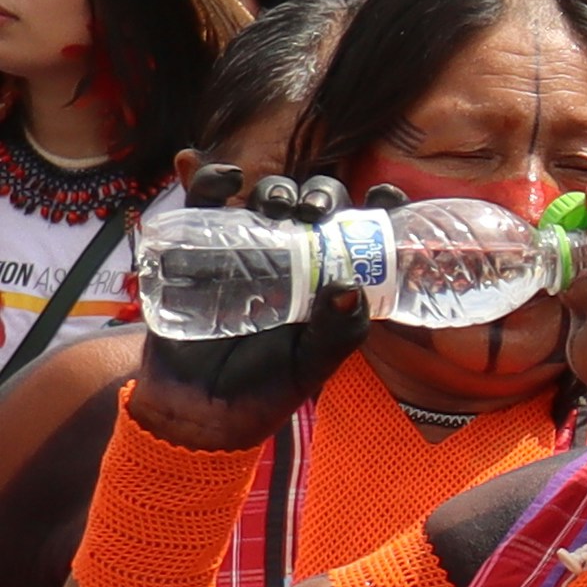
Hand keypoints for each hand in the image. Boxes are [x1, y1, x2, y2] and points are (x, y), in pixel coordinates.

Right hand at [127, 167, 371, 448]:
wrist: (200, 409)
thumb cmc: (267, 385)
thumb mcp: (314, 363)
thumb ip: (338, 330)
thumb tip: (351, 285)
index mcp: (331, 275)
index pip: (361, 230)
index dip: (378, 207)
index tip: (388, 196)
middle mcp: (294, 254)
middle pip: (316, 204)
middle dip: (323, 196)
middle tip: (319, 213)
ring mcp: (247, 248)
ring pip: (268, 198)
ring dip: (279, 190)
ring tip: (280, 207)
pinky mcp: (198, 248)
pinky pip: (205, 205)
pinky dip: (212, 179)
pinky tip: (226, 177)